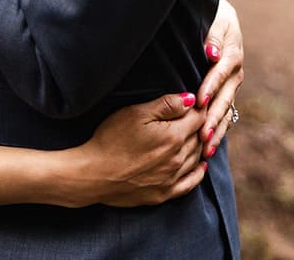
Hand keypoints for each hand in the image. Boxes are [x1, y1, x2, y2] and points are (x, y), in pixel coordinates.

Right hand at [80, 93, 207, 206]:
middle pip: (199, 139)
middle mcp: (178, 159)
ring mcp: (171, 178)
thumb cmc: (111, 139)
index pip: (198, 119)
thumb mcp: (135, 113)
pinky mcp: (163, 194)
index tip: (195, 103)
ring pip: (196, 158)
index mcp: (173, 136)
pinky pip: (190, 183)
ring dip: (199, 146)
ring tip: (197, 137)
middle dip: (199, 126)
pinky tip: (200, 166)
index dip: (198, 108)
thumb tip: (191, 99)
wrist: (94, 174)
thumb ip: (166, 105)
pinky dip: (198, 173)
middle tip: (195, 118)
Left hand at [195, 0, 245, 158]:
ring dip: (216, 131)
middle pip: (225, 99)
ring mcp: (233, 87)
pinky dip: (217, 132)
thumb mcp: (215, 20)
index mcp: (231, 55)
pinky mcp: (227, 95)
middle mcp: (235, 74)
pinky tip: (207, 150)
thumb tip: (210, 54)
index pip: (220, 73)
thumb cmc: (213, 17)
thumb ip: (212, 36)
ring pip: (226, 112)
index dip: (210, 87)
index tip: (199, 101)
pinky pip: (224, 116)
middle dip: (213, 118)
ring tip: (205, 150)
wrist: (222, 20)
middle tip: (202, 135)